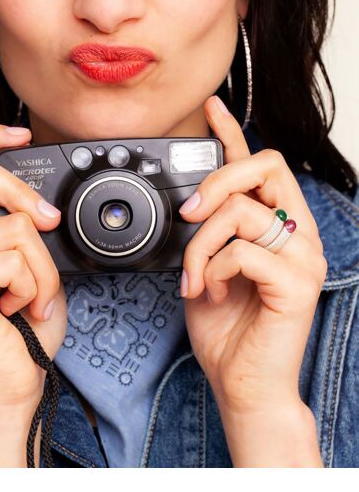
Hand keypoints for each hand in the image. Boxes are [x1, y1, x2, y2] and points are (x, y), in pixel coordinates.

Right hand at [0, 124, 67, 412]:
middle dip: (19, 190)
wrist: (12, 380)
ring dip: (43, 267)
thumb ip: (21, 228)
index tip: (20, 133)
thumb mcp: (27, 264)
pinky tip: (23, 310)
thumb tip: (40, 205)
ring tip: (34, 297)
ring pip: (14, 225)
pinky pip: (15, 260)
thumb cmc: (21, 326)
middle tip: (48, 222)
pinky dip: (38, 287)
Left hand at [179, 96, 326, 464]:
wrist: (243, 383)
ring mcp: (302, 257)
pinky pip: (243, 250)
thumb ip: (207, 234)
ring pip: (242, 211)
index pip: (258, 167)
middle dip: (216, 181)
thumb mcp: (207, 269)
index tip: (212, 108)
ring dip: (201, 243)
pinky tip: (210, 292)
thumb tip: (188, 206)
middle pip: (263, 168)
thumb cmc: (227, 329)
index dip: (233, 133)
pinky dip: (213, 269)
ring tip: (194, 277)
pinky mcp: (297, 283)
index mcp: (275, 226)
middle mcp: (297, 233)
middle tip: (189, 213)